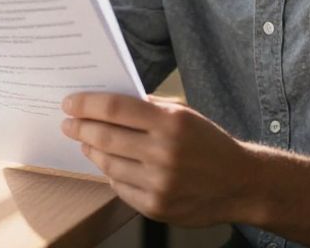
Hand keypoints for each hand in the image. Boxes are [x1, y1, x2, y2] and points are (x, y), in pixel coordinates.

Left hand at [61, 92, 254, 227]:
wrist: (241, 183)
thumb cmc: (209, 143)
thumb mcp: (184, 114)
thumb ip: (148, 108)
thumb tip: (107, 103)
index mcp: (171, 122)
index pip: (115, 108)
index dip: (86, 104)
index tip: (69, 103)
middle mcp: (164, 153)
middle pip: (105, 137)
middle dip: (80, 128)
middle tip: (68, 123)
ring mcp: (159, 183)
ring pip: (108, 164)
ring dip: (91, 151)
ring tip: (86, 143)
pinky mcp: (156, 206)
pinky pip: (120, 187)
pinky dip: (111, 174)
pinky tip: (109, 165)